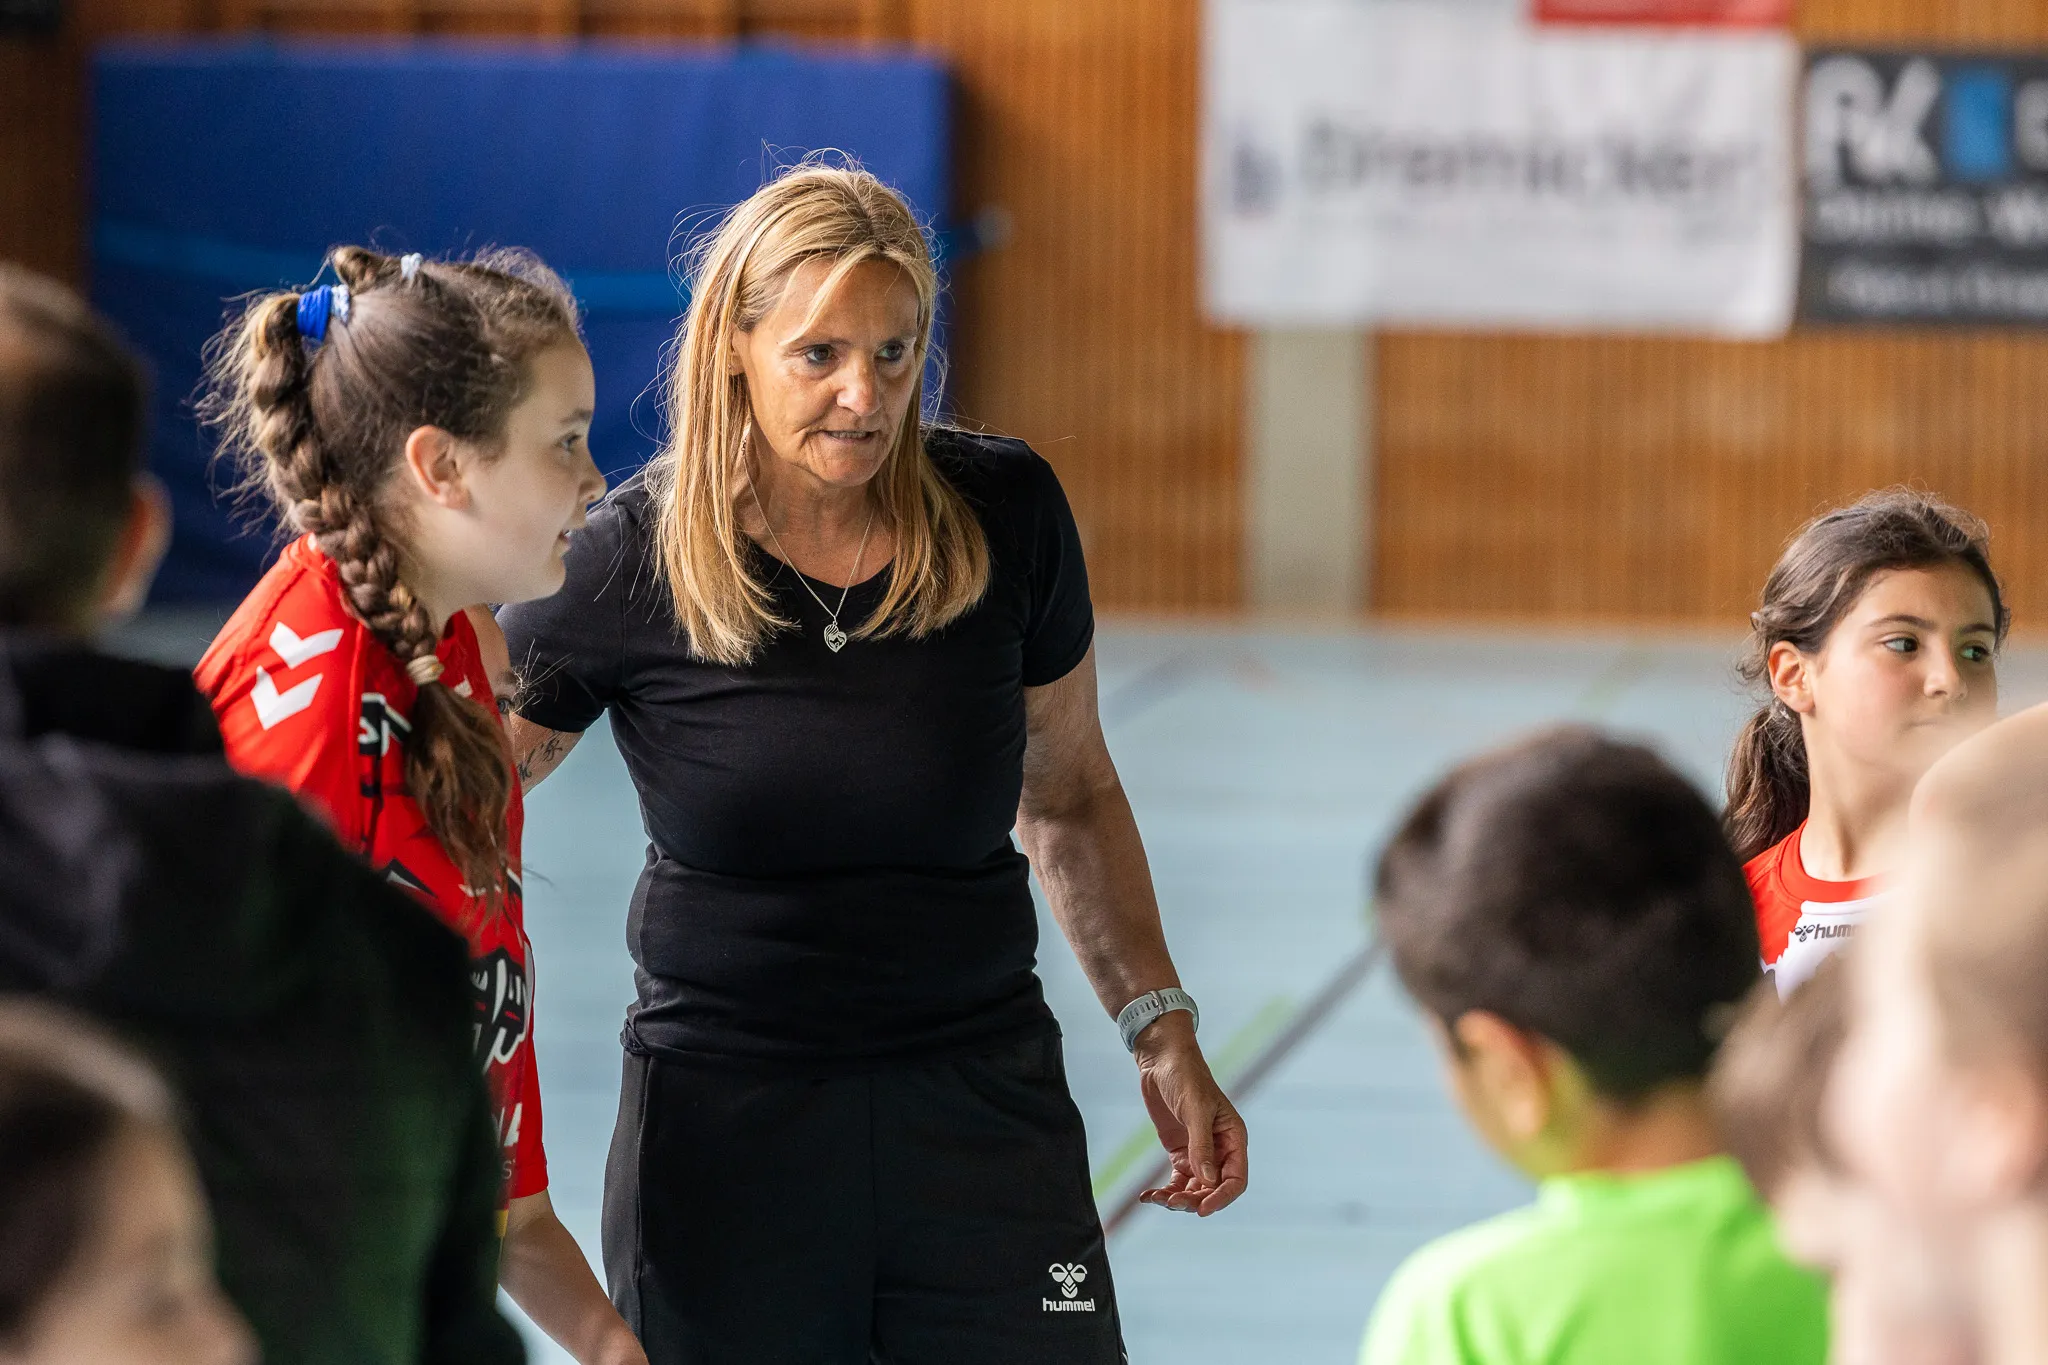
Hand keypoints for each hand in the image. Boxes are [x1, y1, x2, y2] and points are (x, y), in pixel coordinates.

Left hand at [1132, 1012, 1247, 1215]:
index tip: (1202, 1210)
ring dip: (1177, 1199)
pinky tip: (1148, 1196)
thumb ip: (1201, 1145)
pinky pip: (1176, 1181)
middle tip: (1172, 1203)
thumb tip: (1207, 1181)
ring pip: (1194, 1189)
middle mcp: (1220, 1149)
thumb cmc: (1186, 1077)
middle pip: (1213, 1189)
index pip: (1236, 1179)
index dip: (1222, 1198)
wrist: (1162, 1060)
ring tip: (1156, 1199)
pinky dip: (1164, 1191)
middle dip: (1195, 1200)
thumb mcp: (1195, 1109)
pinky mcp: (1180, 1152)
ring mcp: (1199, 1152)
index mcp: (1234, 1138)